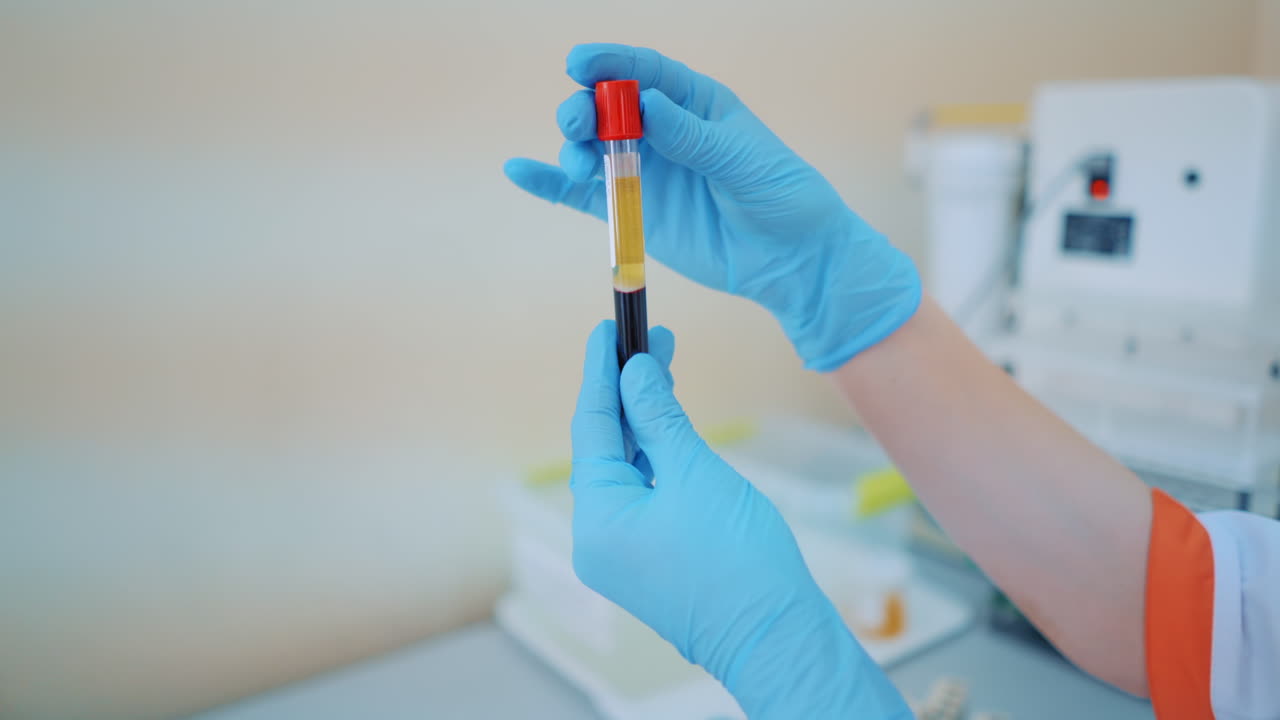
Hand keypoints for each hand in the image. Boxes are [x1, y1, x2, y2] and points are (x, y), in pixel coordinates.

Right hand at [505, 44, 920, 370]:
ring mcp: (645, 172)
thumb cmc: (783, 199)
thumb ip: (693, 136)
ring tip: (576, 166)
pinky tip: (520, 172)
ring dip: (573, 149)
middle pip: (608, 109)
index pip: (644, 74)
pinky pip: (583, 196)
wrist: (792, 262)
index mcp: (694, 104)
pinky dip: (550, 184)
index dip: (609, 63)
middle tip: (578, 124)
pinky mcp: (632, 213)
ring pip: (592, 149)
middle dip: (585, 109)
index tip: (577, 62)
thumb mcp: (745, 160)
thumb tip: (646, 104)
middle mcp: (663, 131)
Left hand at [570, 320, 911, 717]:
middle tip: (650, 338)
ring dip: (644, 421)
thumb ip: (659, 418)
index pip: (591, 426)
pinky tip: (669, 422)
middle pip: (606, 446)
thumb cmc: (741, 561)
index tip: (607, 328)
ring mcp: (620, 553)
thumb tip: (632, 371)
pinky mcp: (646, 559)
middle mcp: (596, 538)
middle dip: (628, 391)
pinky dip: (654, 456)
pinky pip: (641, 493)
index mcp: (597, 518)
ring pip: (625, 468)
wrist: (776, 636)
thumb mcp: (697, 473)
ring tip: (664, 367)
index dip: (600, 372)